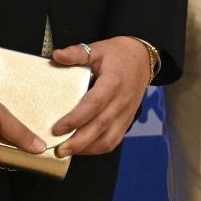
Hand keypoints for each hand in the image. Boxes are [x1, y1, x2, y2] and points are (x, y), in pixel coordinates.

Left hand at [49, 37, 150, 156]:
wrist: (143, 59)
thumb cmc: (118, 55)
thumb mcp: (97, 49)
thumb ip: (77, 53)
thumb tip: (56, 56)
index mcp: (113, 82)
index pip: (94, 104)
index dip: (75, 119)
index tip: (57, 128)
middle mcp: (121, 101)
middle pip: (100, 127)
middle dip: (78, 142)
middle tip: (59, 150)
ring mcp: (126, 113)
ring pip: (109, 139)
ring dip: (88, 149)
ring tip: (67, 151)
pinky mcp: (127, 121)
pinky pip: (114, 140)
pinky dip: (98, 148)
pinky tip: (82, 148)